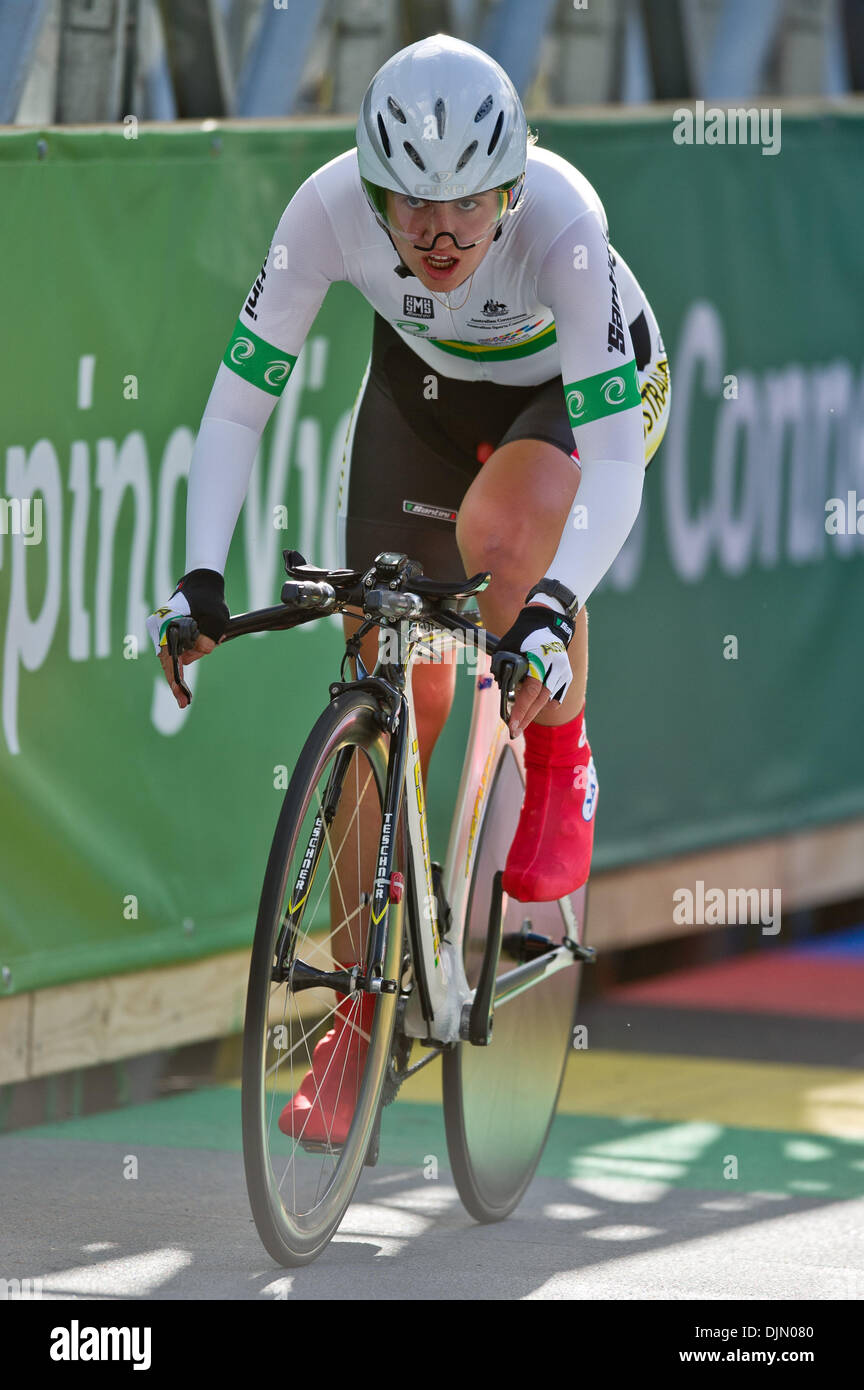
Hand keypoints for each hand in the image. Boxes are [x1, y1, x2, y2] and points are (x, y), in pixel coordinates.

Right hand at [146, 568, 227, 708]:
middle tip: (185, 702)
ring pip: (173, 657)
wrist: (202, 584)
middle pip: (168, 661)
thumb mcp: (217, 620)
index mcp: (166, 625)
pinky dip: (186, 657)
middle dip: (178, 680)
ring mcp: (161, 631)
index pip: (170, 658)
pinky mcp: (167, 633)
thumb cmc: (210, 600)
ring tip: (202, 661)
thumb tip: (192, 658)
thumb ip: (208, 640)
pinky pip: (175, 651)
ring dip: (188, 663)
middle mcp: (159, 629)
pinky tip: (198, 658)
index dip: (176, 681)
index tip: (182, 697)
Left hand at [495, 602, 573, 737]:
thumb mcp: (508, 648)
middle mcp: (554, 669)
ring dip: (533, 711)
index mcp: (539, 662)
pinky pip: (555, 695)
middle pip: (540, 701)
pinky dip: (544, 703)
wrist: (548, 621)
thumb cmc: (524, 634)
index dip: (521, 710)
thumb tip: (504, 690)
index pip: (530, 692)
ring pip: (547, 700)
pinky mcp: (566, 674)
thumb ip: (506, 669)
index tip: (512, 724)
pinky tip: (533, 708)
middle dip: (525, 718)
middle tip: (513, 731)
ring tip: (519, 721)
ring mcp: (563, 672)